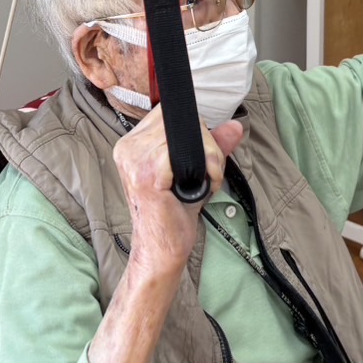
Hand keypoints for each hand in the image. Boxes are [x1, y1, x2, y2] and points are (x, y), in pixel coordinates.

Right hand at [112, 107, 243, 281]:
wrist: (160, 249)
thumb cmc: (171, 215)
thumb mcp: (193, 172)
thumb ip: (211, 146)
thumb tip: (234, 127)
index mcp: (131, 145)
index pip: (167, 113)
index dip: (193, 130)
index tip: (201, 154)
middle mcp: (128, 149)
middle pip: (178, 120)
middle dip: (206, 143)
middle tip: (208, 171)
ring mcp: (135, 161)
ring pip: (186, 133)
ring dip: (209, 156)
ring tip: (205, 180)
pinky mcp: (147, 175)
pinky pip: (186, 151)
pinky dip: (206, 167)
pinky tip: (203, 185)